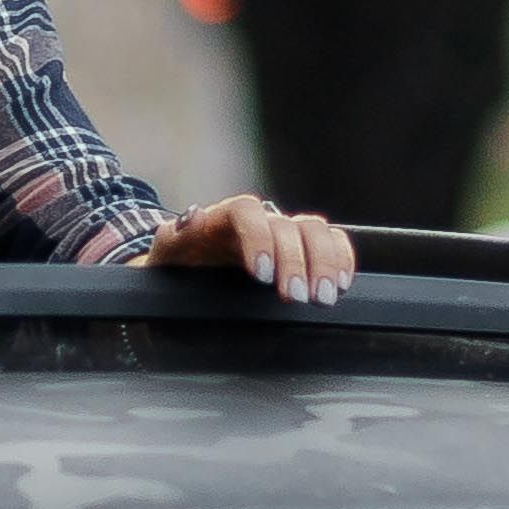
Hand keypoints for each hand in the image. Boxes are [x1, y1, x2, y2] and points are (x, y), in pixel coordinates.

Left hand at [127, 195, 354, 303]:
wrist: (190, 274)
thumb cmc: (179, 265)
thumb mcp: (166, 254)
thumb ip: (174, 236)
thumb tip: (193, 217)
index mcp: (224, 217)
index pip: (247, 211)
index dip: (259, 238)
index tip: (262, 275)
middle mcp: (259, 221)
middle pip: (287, 225)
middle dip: (295, 262)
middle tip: (295, 297)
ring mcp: (284, 233)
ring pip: (316, 231)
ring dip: (325, 262)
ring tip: (322, 297)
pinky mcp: (303, 250)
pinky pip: (332, 243)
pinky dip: (341, 259)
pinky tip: (340, 284)